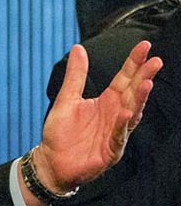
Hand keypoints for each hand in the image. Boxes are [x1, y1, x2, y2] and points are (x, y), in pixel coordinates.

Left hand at [34, 41, 162, 193]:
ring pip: (131, 113)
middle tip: (156, 61)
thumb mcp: (67, 99)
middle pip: (132, 93)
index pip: (124, 78)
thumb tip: (78, 47)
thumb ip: (75, 76)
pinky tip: (125, 113)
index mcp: (107, 101)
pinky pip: (118, 136)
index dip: (134, 63)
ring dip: (139, 100)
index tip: (145, 45)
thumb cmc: (60, 132)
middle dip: (145, 77)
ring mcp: (116, 133)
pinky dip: (121, 125)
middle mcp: (115, 115)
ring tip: (146, 83)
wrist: (50, 161)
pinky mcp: (110, 151)